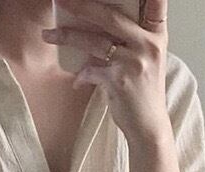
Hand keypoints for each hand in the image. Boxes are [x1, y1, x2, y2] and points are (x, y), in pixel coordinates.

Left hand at [42, 0, 171, 142]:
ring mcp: (134, 62)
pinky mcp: (119, 81)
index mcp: (156, 35)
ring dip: (67, 37)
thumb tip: (92, 29)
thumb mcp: (145, 60)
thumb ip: (128, 41)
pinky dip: (81, 75)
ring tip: (48, 35)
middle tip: (61, 0)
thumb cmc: (143, 93)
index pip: (155, 3)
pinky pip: (91, 70)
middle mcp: (148, 45)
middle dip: (81, 6)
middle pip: (110, 16)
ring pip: (94, 42)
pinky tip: (77, 81)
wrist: (148, 127)